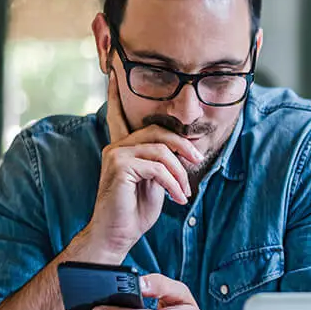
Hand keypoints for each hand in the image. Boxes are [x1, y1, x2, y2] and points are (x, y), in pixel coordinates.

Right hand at [84, 71, 204, 258]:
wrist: (117, 235)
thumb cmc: (135, 211)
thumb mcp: (155, 183)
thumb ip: (161, 163)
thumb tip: (183, 151)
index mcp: (123, 148)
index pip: (120, 116)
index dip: (116, 96)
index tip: (114, 74)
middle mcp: (117, 147)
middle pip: (158, 131)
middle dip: (182, 145)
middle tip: (196, 161)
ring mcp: (115, 155)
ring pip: (161, 150)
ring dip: (179, 172)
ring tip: (183, 191)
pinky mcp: (119, 166)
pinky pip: (157, 167)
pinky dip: (172, 183)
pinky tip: (177, 198)